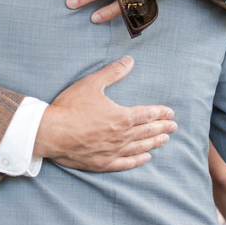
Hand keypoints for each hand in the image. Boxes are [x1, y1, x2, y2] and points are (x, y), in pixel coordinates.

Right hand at [34, 56, 176, 170]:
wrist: (50, 133)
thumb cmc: (70, 107)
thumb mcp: (92, 84)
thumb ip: (113, 72)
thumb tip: (129, 61)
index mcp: (122, 117)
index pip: (148, 114)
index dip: (161, 113)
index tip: (170, 113)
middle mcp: (121, 136)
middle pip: (147, 131)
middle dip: (162, 128)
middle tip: (174, 127)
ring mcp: (113, 151)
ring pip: (140, 147)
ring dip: (154, 143)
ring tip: (165, 140)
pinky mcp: (103, 163)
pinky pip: (126, 163)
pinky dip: (138, 160)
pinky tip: (146, 158)